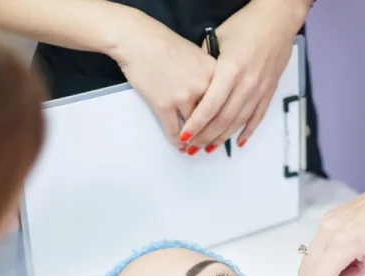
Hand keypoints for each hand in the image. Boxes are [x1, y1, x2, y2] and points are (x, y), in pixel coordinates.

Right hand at [109, 9, 216, 149]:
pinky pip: (175, 131)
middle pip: (213, 120)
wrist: (137, 39)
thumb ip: (208, 76)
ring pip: (194, 128)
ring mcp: (184, 96)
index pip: (227, 104)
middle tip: (210, 146)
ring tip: (194, 147)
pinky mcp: (164, 105)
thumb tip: (212, 97)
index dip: (226, 122)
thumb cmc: (163, 43)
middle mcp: (203, 86)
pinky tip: (180, 145)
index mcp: (215, 73)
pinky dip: (177, 141)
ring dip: (194, 141)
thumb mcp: (196, 55)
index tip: (225, 131)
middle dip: (210, 137)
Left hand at [180, 0, 309, 151]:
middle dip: (205, 136)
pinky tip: (239, 142)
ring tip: (209, 147)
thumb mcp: (217, 39)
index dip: (196, 124)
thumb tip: (194, 83)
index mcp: (232, 70)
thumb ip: (205, 65)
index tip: (185, 135)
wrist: (278, 19)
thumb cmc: (248, 24)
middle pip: (223, 119)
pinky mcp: (269, 91)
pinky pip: (257, 117)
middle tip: (192, 147)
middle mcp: (248, 83)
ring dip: (223, 138)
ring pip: (239, 122)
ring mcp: (260, 89)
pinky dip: (247, 131)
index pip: (210, 106)